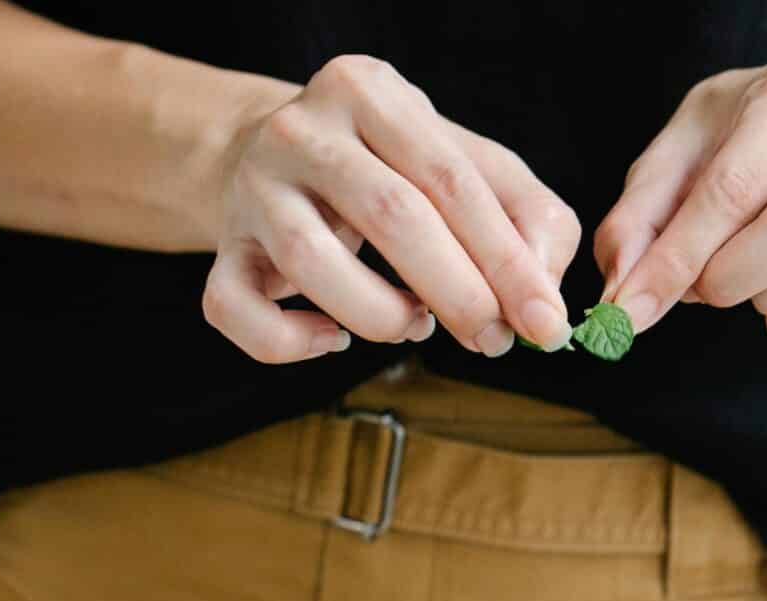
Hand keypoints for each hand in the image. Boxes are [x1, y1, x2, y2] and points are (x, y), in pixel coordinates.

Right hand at [202, 56, 579, 363]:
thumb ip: (525, 215)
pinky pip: (236, 309)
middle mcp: (302, 130)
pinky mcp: (221, 247)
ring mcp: (252, 188)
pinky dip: (290, 343)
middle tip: (492, 340)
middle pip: (391, 215)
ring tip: (413, 325)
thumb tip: (545, 293)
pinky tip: (332, 339)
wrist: (276, 157)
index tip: (544, 321)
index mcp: (370, 92)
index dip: (505, 258)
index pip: (451, 178)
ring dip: (380, 316)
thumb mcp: (463, 164)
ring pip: (308, 264)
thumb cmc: (390, 169)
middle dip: (457, 292)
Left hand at [595, 50, 766, 350]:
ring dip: (766, 301)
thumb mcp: (683, 146)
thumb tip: (621, 291)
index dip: (678, 257)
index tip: (631, 307)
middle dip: (726, 278)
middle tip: (700, 283)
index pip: (736, 187)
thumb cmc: (746, 134)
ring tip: (742, 279)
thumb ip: (641, 214)